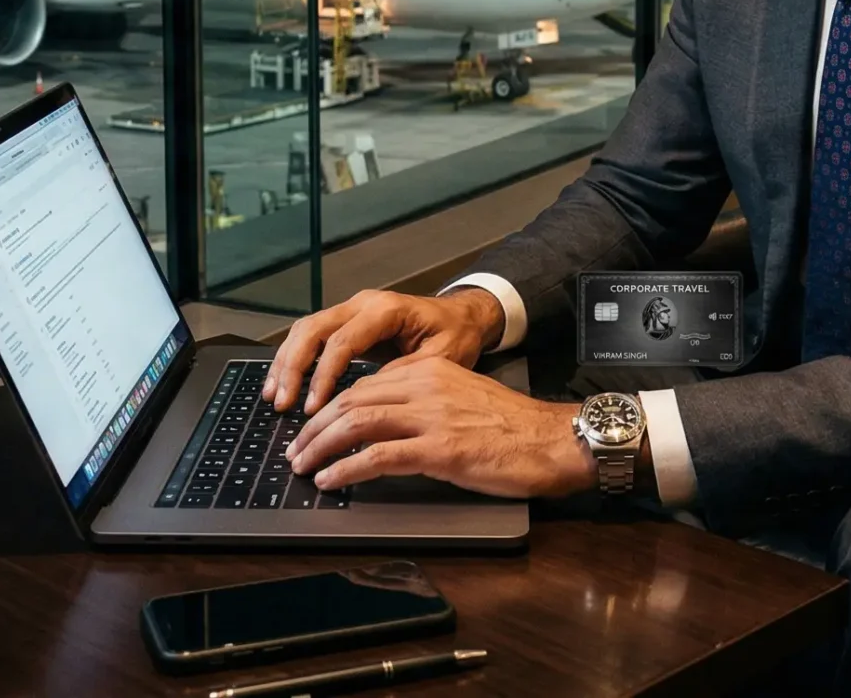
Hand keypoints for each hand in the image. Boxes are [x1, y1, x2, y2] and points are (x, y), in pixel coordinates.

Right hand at [263, 287, 503, 412]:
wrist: (463, 316)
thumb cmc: (456, 335)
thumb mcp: (442, 358)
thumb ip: (404, 374)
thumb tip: (366, 399)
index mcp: (386, 310)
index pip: (342, 341)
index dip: (324, 376)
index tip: (313, 409)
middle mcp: (362, 304)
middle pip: (313, 329)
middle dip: (293, 367)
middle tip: (282, 403)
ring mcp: (352, 310)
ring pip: (306, 329)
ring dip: (286, 363)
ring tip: (274, 398)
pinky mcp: (347, 322)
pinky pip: (312, 336)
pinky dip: (294, 360)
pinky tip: (283, 385)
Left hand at [284, 356, 596, 498]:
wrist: (553, 439)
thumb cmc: (514, 426)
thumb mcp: (464, 396)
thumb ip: (427, 400)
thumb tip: (388, 423)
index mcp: (430, 369)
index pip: (365, 383)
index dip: (332, 407)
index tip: (314, 427)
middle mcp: (426, 386)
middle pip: (352, 399)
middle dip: (316, 427)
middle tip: (296, 450)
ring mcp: (432, 416)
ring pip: (357, 423)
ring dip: (322, 446)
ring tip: (303, 466)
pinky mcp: (440, 449)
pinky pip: (379, 456)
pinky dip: (347, 468)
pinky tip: (332, 480)